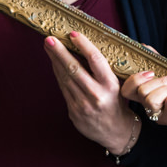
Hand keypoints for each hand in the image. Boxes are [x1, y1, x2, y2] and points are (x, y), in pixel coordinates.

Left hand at [44, 32, 136, 152]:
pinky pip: (63, 88)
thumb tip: (84, 45)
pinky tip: (54, 63)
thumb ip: (103, 70)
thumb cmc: (117, 103)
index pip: (96, 60)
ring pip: (65, 77)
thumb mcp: (117, 85)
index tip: (74, 34)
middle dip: (60, 52)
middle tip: (50, 38)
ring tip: (49, 46)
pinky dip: (58, 73)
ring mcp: (83, 104)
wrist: (115, 132)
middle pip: (74, 69)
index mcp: (111, 85)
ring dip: (55, 60)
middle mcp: (96, 95)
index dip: (84, 45)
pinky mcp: (73, 111)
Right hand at [120, 69, 166, 132]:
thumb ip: (156, 63)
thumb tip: (145, 46)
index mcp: (144, 97)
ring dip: (166, 87)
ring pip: (151, 99)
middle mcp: (148, 108)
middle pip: (140, 92)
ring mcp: (159, 116)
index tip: (150, 72)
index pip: (126, 91)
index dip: (133, 80)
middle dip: (158, 80)